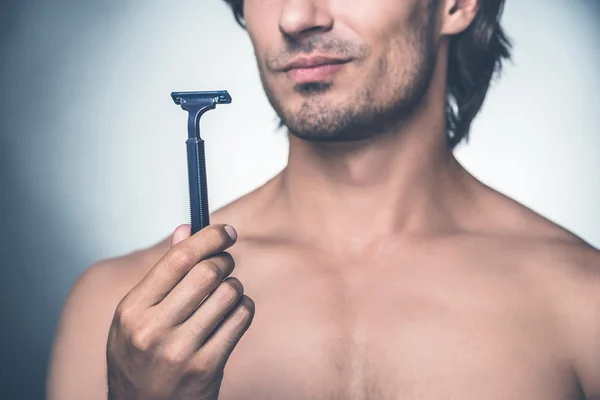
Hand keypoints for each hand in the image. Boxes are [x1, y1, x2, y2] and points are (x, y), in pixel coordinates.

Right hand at [106, 224, 254, 399]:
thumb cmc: (138, 360)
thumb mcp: (135, 317)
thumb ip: (161, 274)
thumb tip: (185, 230)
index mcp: (132, 310)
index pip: (178, 258)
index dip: (207, 237)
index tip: (225, 231)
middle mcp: (153, 329)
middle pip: (207, 272)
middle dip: (224, 260)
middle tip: (225, 262)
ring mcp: (181, 351)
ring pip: (228, 293)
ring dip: (234, 287)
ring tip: (225, 293)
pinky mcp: (206, 368)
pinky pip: (240, 319)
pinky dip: (243, 309)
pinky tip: (232, 314)